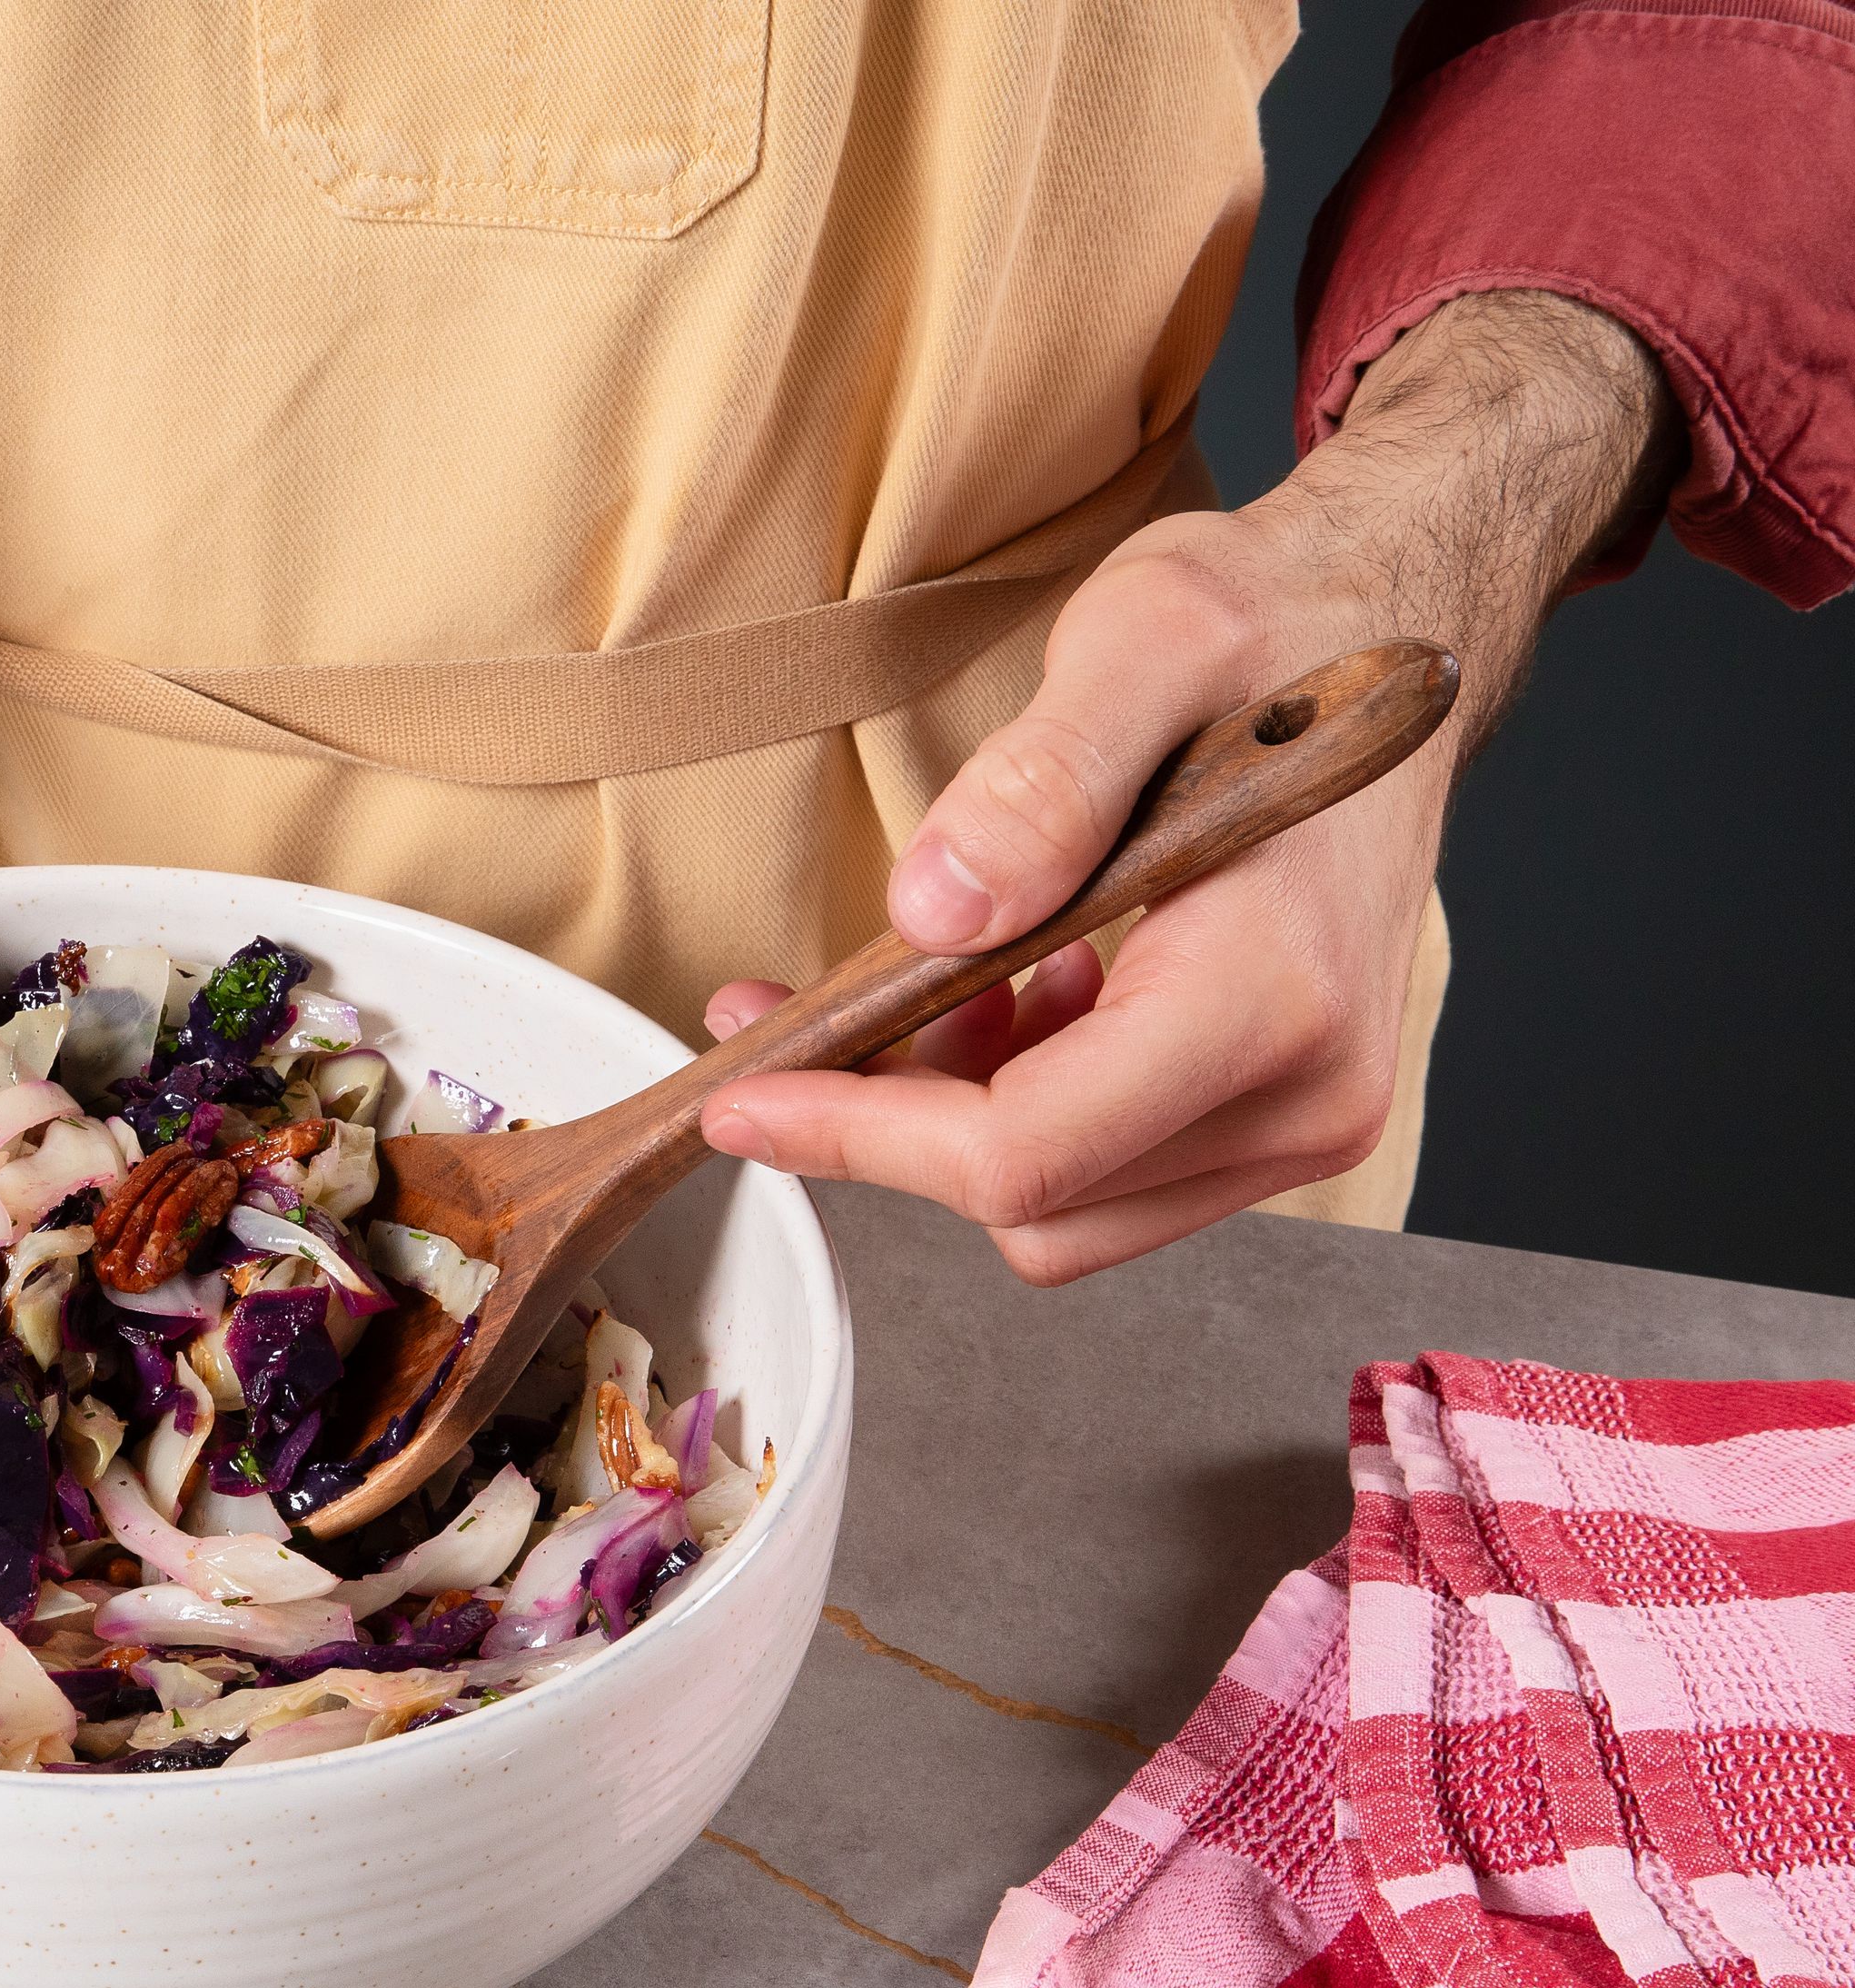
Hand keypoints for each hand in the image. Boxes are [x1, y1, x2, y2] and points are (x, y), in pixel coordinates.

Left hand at [695, 292, 1673, 1281]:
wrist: (1397, 638)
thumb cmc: (1283, 628)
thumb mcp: (1149, 634)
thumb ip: (1043, 776)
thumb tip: (936, 912)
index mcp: (1277, 994)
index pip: (1024, 1152)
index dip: (857, 1138)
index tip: (738, 1098)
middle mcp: (1309, 1093)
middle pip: (1032, 1206)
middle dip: (887, 1128)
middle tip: (799, 1018)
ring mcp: (1304, 1121)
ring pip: (1058, 1210)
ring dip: (951, 1119)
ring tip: (926, 980)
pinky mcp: (1277, 1119)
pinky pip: (1103, 1174)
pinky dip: (1015, 1109)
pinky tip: (1005, 994)